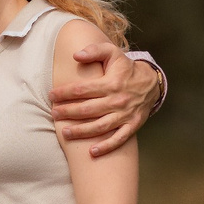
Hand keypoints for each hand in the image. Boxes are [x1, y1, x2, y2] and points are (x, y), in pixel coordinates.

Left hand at [49, 42, 163, 157]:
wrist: (152, 83)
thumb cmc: (126, 68)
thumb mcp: (113, 53)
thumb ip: (94, 51)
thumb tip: (76, 55)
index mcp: (111, 83)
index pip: (82, 89)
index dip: (65, 93)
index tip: (51, 96)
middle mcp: (118, 100)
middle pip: (88, 109)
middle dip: (68, 112)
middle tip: (54, 114)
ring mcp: (125, 115)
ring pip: (100, 126)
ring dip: (82, 132)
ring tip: (65, 133)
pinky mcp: (132, 125)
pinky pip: (119, 139)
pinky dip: (106, 146)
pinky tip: (92, 152)